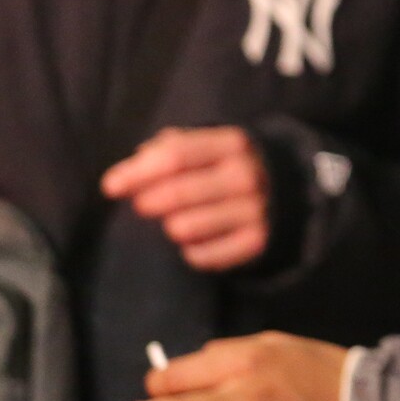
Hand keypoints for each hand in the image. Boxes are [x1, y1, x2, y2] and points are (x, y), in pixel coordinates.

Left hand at [102, 126, 270, 271]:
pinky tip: (197, 241)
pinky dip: (191, 252)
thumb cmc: (229, 166)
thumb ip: (172, 147)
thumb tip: (136, 161)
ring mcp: (255, 211)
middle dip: (147, 202)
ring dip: (171, 227)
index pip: (175, 156)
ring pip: (184, 228)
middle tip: (143, 206)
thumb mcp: (210, 145)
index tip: (110, 186)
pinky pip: (202, 257)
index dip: (136, 172)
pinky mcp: (257, 243)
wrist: (289, 192)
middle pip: (176, 194)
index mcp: (232, 144)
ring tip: (178, 221)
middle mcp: (246, 175)